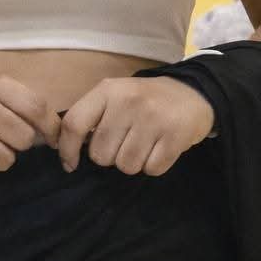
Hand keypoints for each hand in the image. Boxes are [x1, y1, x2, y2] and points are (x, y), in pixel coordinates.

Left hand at [57, 76, 215, 175]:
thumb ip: (91, 116)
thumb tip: (65, 149)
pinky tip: (159, 148)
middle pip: (101, 155)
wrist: (194, 93)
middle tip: (126, 142)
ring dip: (133, 163)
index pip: (74, 123)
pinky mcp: (175, 136)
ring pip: (126, 166)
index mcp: (108, 90)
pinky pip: (151, 169)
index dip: (67, 150)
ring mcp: (153, 118)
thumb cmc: (146, 99)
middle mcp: (129, 102)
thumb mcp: (116, 96)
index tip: (70, 164)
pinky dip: (154, 166)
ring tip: (144, 144)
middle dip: (111, 156)